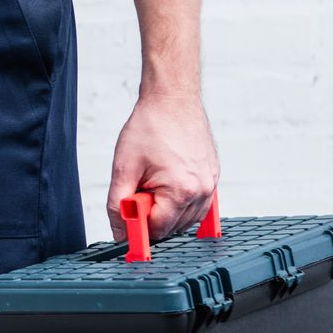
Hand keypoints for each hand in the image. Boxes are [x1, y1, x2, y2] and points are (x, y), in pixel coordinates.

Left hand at [106, 90, 218, 240]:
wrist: (172, 100)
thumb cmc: (149, 127)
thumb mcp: (123, 169)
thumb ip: (119, 205)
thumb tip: (119, 233)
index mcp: (182, 191)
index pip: (158, 230)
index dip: (137, 226)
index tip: (127, 215)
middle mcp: (203, 191)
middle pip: (173, 227)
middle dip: (151, 216)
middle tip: (138, 190)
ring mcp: (211, 185)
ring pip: (186, 218)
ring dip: (166, 210)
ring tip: (151, 182)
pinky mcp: (213, 177)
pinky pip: (197, 204)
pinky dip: (180, 202)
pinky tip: (165, 185)